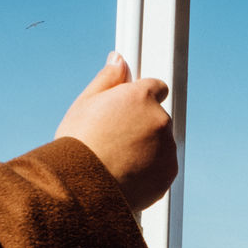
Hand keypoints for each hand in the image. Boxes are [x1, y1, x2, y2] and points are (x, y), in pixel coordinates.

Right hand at [55, 51, 177, 211]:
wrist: (83, 187)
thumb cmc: (78, 145)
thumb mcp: (85, 104)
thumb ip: (108, 79)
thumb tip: (119, 60)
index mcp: (141, 97)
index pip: (156, 87)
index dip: (141, 99)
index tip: (130, 109)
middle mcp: (160, 119)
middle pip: (158, 117)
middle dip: (142, 125)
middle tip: (116, 139)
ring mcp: (167, 148)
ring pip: (162, 143)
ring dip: (148, 148)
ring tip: (118, 159)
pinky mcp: (169, 173)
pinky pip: (163, 167)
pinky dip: (150, 171)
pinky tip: (126, 173)